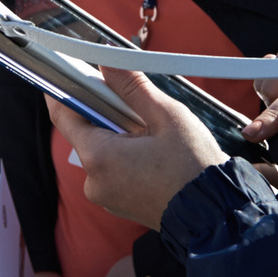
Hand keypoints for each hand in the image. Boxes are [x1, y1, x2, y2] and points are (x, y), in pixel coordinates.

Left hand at [44, 66, 225, 231]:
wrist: (214, 214)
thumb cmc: (194, 167)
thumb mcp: (167, 116)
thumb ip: (132, 88)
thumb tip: (108, 63)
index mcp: (99, 157)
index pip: (63, 116)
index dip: (64, 90)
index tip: (68, 72)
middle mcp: (93, 181)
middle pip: (86, 132)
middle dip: (105, 113)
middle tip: (134, 104)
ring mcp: (105, 196)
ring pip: (102, 151)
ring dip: (119, 135)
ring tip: (152, 133)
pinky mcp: (118, 203)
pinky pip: (112, 170)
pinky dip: (125, 155)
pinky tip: (152, 152)